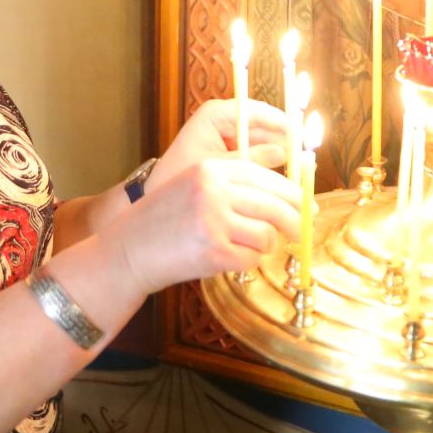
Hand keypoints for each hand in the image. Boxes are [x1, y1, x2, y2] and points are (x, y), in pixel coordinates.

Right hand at [104, 157, 302, 295]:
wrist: (128, 250)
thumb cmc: (163, 222)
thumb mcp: (192, 187)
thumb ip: (231, 187)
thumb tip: (286, 199)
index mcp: (210, 170)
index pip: (266, 178)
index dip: (291, 194)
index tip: (305, 205)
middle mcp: (213, 190)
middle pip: (276, 205)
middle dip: (295, 222)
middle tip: (300, 233)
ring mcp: (214, 221)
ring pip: (267, 235)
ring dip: (262, 246)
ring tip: (243, 248)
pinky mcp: (215, 251)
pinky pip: (252, 259)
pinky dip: (246, 263)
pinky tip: (227, 260)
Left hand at [151, 98, 291, 190]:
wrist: (159, 192)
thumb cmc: (182, 174)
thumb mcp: (220, 167)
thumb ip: (252, 160)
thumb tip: (284, 153)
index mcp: (218, 114)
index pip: (256, 111)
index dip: (281, 122)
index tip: (300, 135)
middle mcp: (226, 120)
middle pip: (264, 127)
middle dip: (285, 143)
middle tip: (306, 159)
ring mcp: (228, 136)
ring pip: (262, 142)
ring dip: (280, 157)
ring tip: (302, 172)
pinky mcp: (230, 151)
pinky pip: (255, 155)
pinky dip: (268, 166)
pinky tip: (284, 180)